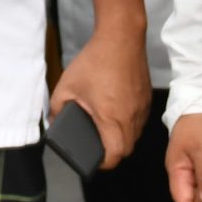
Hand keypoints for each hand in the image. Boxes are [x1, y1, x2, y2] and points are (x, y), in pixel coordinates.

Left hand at [48, 23, 148, 168]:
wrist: (121, 38)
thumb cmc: (95, 61)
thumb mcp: (66, 86)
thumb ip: (57, 108)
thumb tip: (54, 122)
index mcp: (112, 117)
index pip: (115, 155)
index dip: (103, 163)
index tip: (93, 159)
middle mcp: (131, 117)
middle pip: (126, 149)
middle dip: (112, 153)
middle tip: (97, 146)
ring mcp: (142, 108)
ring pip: (135, 136)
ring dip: (122, 138)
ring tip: (105, 129)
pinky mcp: (147, 99)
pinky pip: (140, 120)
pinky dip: (129, 123)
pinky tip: (116, 113)